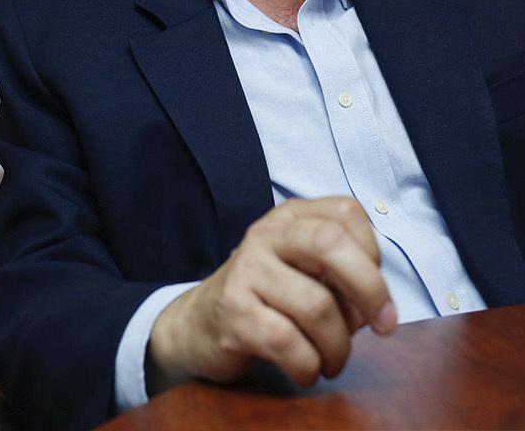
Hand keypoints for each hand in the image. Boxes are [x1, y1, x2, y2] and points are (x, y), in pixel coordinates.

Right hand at [149, 197, 395, 390]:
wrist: (199, 324)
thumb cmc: (268, 300)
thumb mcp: (304, 271)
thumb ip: (342, 273)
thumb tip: (377, 308)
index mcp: (289, 219)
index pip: (346, 213)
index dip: (373, 254)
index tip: (372, 291)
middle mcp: (265, 236)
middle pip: (330, 242)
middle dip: (370, 290)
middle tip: (384, 326)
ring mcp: (245, 271)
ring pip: (317, 306)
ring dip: (339, 346)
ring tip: (332, 360)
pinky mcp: (233, 311)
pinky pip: (289, 341)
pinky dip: (308, 365)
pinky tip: (305, 370)